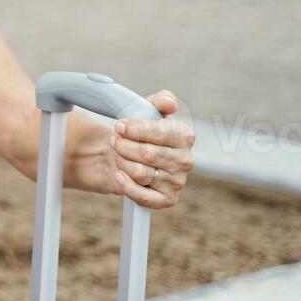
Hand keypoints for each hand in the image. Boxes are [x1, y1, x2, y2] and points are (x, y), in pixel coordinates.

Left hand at [106, 90, 195, 208]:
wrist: (128, 154)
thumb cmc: (140, 130)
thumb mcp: (148, 108)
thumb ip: (161, 100)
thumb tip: (168, 104)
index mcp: (185, 136)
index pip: (161, 132)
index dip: (136, 129)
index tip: (119, 126)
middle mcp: (185, 160)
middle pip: (147, 153)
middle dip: (124, 145)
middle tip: (115, 140)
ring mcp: (177, 182)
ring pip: (139, 172)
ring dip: (121, 161)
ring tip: (119, 155)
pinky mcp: (167, 200)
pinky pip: (143, 196)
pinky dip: (126, 185)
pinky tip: (120, 175)